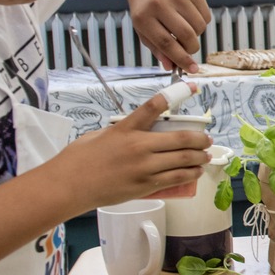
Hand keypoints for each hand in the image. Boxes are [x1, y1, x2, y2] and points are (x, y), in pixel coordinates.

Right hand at [50, 87, 211, 208]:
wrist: (66, 186)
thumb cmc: (78, 160)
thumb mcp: (99, 135)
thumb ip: (122, 131)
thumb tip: (137, 130)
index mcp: (126, 129)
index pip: (154, 106)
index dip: (177, 93)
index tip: (193, 87)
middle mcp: (139, 147)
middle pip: (181, 139)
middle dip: (200, 139)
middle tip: (208, 139)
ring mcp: (143, 168)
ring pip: (183, 160)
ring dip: (200, 158)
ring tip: (206, 156)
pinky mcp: (144, 186)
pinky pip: (174, 178)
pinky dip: (190, 174)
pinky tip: (196, 172)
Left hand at [125, 0, 210, 72]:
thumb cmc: (145, 9)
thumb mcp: (144, 30)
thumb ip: (157, 49)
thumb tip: (171, 66)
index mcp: (144, 16)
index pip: (166, 43)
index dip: (181, 59)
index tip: (192, 69)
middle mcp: (160, 3)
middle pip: (185, 35)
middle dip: (191, 48)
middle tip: (189, 49)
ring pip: (199, 26)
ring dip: (196, 35)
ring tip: (186, 29)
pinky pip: (206, 16)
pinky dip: (202, 23)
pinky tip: (190, 18)